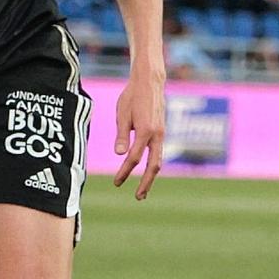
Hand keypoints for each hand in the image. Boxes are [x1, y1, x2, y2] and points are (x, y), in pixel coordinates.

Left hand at [112, 73, 164, 199]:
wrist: (150, 82)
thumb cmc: (132, 96)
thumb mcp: (122, 114)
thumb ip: (122, 135)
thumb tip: (121, 155)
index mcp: (145, 131)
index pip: (134, 158)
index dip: (124, 172)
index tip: (117, 183)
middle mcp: (157, 135)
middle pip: (153, 165)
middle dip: (146, 183)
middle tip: (139, 197)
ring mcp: (162, 133)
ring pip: (159, 160)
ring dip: (151, 176)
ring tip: (143, 190)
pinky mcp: (162, 131)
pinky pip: (159, 152)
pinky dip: (154, 164)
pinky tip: (148, 171)